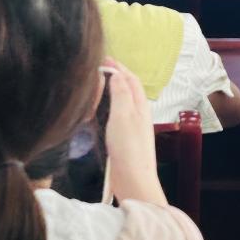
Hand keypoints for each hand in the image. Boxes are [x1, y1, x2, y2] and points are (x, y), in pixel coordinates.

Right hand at [102, 58, 166, 205]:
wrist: (134, 180)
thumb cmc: (129, 148)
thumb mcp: (123, 116)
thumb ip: (121, 94)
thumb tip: (117, 74)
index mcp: (140, 106)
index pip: (131, 80)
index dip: (119, 68)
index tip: (104, 58)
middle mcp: (139, 114)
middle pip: (129, 89)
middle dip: (117, 76)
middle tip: (99, 68)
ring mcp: (133, 127)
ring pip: (124, 101)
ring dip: (113, 90)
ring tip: (98, 84)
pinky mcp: (126, 139)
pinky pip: (118, 115)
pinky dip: (110, 105)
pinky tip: (101, 111)